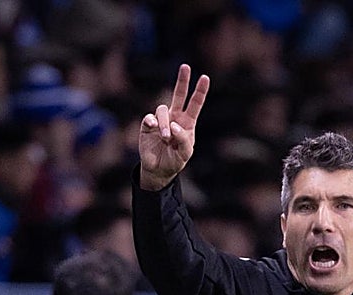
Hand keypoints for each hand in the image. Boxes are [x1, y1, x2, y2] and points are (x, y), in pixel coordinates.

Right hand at [139, 63, 209, 190]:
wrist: (159, 170)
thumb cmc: (175, 160)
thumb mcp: (185, 153)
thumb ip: (183, 140)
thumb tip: (174, 125)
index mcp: (187, 123)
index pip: (195, 104)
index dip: (200, 92)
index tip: (205, 78)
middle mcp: (174, 118)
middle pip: (178, 95)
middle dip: (182, 81)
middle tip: (186, 66)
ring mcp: (160, 120)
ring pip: (162, 110)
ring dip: (164, 123)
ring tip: (165, 138)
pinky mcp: (148, 125)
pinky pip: (149, 117)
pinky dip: (152, 122)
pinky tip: (154, 127)